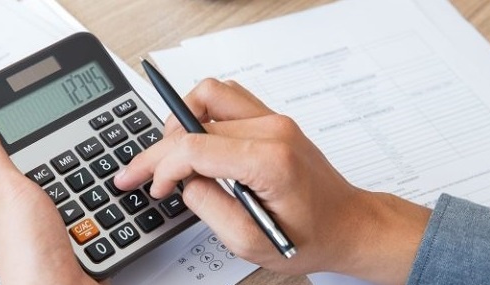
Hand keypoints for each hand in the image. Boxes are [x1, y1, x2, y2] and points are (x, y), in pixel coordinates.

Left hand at [0, 112, 98, 284]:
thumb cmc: (29, 260)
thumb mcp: (8, 192)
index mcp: (0, 212)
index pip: (15, 171)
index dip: (36, 156)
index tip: (54, 142)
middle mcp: (23, 229)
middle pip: (51, 187)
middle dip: (70, 178)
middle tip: (84, 168)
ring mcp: (52, 243)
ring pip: (77, 206)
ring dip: (92, 201)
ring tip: (99, 194)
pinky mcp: (79, 254)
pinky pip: (98, 225)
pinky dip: (106, 221)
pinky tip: (108, 217)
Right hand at [114, 79, 430, 283]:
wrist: (349, 225)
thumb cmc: (311, 236)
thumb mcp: (250, 242)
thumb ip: (208, 208)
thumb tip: (183, 181)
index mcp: (270, 161)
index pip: (194, 147)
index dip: (162, 167)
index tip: (151, 186)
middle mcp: (273, 130)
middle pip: (195, 120)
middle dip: (160, 149)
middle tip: (140, 171)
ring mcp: (274, 119)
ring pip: (210, 93)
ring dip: (182, 119)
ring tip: (171, 154)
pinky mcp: (273, 119)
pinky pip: (227, 98)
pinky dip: (202, 114)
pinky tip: (195, 141)